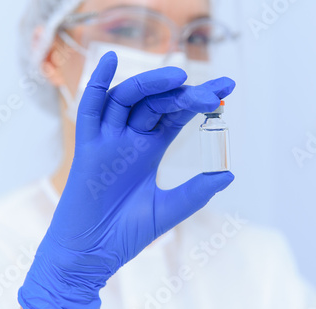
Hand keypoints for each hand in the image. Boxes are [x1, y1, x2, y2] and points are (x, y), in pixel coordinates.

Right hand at [18, 51, 235, 307]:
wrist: (92, 255)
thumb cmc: (125, 234)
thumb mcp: (168, 210)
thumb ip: (196, 192)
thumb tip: (228, 174)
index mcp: (148, 149)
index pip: (176, 114)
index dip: (198, 100)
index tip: (226, 89)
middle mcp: (129, 139)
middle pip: (156, 103)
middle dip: (184, 93)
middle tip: (213, 91)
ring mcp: (107, 141)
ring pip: (127, 99)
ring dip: (151, 84)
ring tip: (178, 76)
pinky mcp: (86, 148)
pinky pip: (89, 109)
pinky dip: (97, 84)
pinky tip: (111, 60)